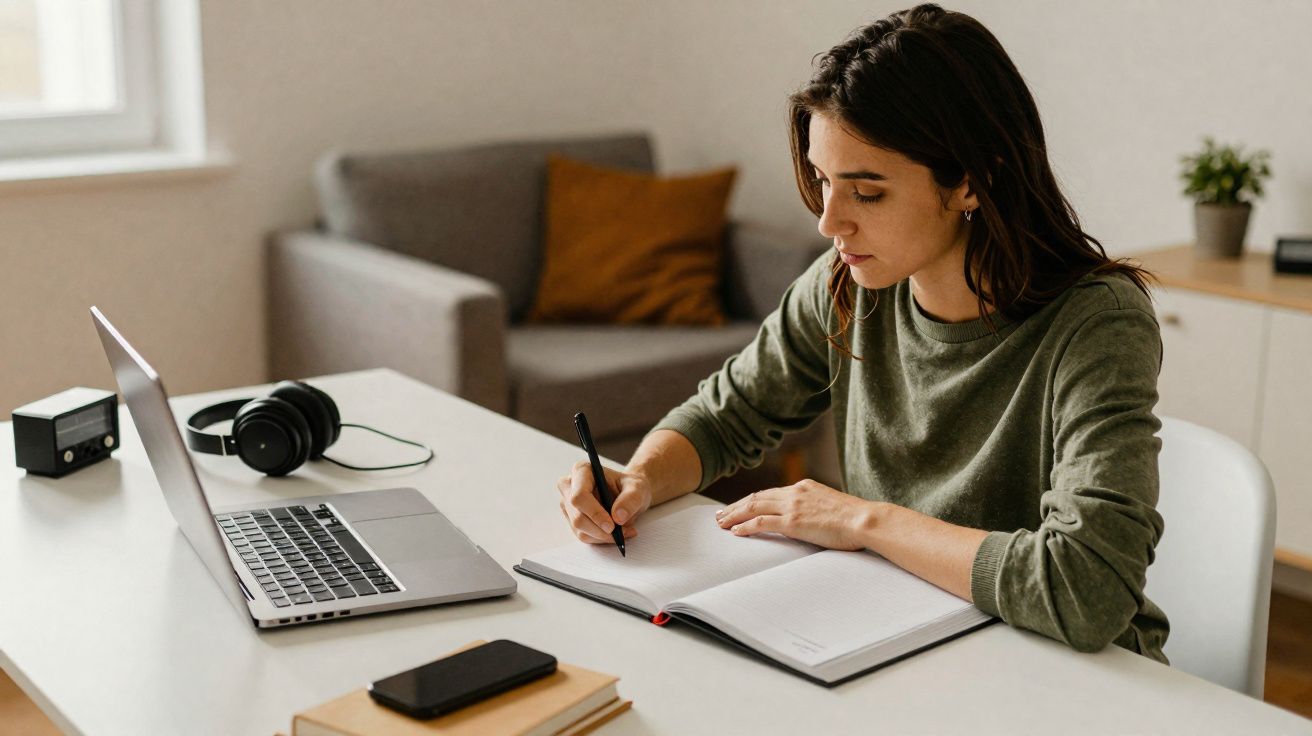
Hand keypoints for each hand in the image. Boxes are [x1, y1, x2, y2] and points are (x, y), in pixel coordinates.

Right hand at [556, 460, 651, 544]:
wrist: (628, 494)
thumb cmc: (630, 486)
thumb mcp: (638, 488)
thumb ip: (630, 499)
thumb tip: (618, 517)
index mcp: (582, 471)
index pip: (579, 496)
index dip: (594, 513)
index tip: (612, 526)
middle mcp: (569, 486)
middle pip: (578, 516)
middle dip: (600, 530)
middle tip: (622, 534)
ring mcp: (568, 504)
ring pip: (580, 529)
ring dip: (603, 536)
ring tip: (624, 532)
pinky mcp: (571, 519)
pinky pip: (583, 535)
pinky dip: (601, 538)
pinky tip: (615, 533)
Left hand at [715, 479, 875, 550]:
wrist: (865, 519)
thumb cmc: (855, 518)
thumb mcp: (830, 506)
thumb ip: (814, 509)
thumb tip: (808, 520)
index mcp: (804, 487)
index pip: (770, 493)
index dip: (752, 500)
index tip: (740, 506)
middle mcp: (795, 492)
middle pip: (757, 497)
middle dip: (736, 506)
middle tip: (721, 514)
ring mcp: (793, 506)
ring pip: (754, 507)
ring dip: (735, 515)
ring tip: (722, 523)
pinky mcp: (793, 522)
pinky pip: (762, 522)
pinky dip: (746, 526)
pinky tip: (736, 531)